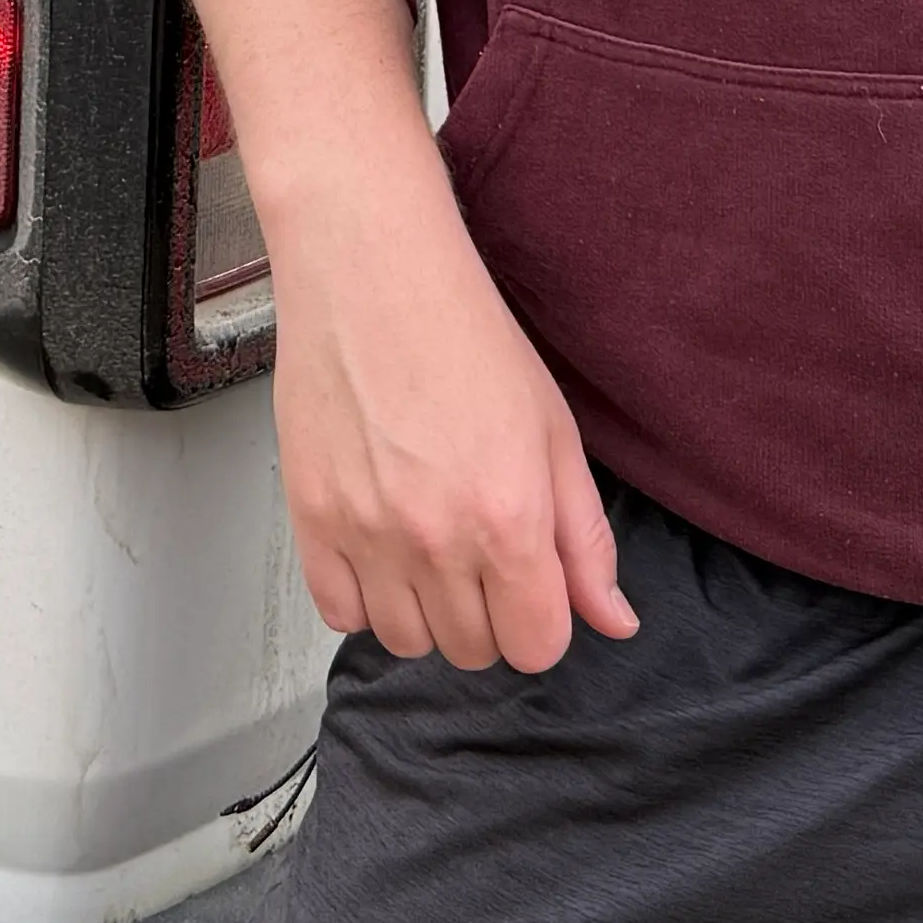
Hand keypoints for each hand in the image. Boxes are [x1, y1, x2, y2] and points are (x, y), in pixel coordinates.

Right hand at [188, 0, 636, 673]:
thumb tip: (613, 619)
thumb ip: (585, 539)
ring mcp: (365, 532)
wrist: (371, 272)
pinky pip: (340, 613)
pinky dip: (364, 598)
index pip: (536, 646)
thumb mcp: (553, 432)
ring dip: (427, 612)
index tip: (533, 584)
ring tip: (429, 548)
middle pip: (473, 651)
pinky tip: (380, 548)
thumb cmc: (464, 335)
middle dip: (489, 615)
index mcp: (510, 518)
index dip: (543, 620)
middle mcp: (436, 538)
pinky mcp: (310, 517)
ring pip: (406, 642)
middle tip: (481, 552)